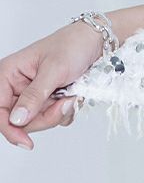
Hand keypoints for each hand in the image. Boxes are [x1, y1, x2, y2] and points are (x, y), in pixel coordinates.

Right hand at [0, 21, 105, 150]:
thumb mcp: (54, 69)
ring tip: (70, 93)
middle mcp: (17, 86)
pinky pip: (51, 118)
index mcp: (8, 74)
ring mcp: (32, 94)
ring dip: (58, 112)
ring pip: (37, 122)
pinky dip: (65, 111)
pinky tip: (73, 95)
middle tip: (64, 102)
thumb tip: (16, 119)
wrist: (96, 41)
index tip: (26, 142)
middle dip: (44, 116)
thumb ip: (35, 95)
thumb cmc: (73, 45)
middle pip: (19, 122)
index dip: (10, 129)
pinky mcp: (46, 100)